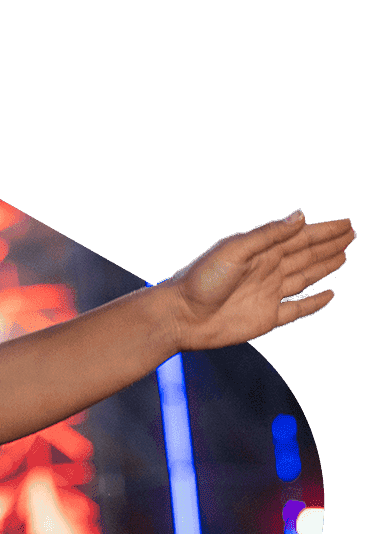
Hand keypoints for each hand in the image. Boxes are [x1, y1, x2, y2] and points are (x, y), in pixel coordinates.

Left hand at [166, 211, 354, 350]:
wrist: (182, 315)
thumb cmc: (201, 279)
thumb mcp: (234, 250)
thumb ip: (267, 235)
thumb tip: (300, 216)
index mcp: (259, 250)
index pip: (298, 236)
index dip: (323, 230)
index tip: (346, 222)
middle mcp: (267, 269)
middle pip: (305, 254)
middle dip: (328, 243)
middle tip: (352, 232)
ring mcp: (268, 293)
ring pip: (305, 276)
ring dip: (325, 266)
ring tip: (344, 254)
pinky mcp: (268, 317)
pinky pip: (298, 308)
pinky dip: (315, 302)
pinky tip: (329, 295)